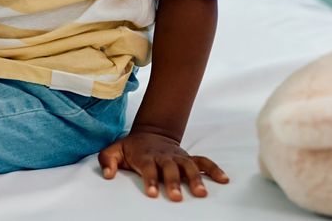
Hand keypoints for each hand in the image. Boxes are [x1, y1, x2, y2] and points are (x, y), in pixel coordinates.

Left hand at [98, 130, 228, 200]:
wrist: (150, 133)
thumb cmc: (131, 148)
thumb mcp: (114, 150)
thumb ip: (108, 161)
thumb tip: (108, 174)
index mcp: (146, 156)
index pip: (148, 168)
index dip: (149, 180)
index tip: (151, 193)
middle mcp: (164, 157)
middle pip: (170, 169)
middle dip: (173, 182)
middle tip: (176, 197)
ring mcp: (178, 157)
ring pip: (189, 166)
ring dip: (196, 179)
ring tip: (202, 193)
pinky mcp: (188, 158)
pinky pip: (204, 162)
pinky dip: (214, 169)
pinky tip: (224, 179)